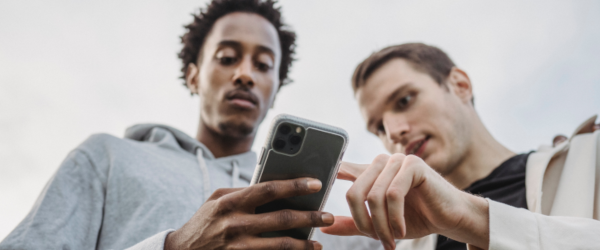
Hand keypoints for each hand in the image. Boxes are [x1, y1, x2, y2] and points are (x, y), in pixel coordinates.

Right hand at [165, 178, 332, 249]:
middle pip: (282, 219)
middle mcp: (235, 224)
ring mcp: (238, 247)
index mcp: (230, 202)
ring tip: (318, 243)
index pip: (268, 189)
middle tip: (329, 216)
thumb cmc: (204, 222)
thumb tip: (276, 185)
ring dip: (304, 244)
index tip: (316, 183)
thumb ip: (244, 192)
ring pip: (280, 245)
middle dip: (310, 217)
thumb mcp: (217, 200)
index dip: (295, 185)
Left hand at [323, 154, 488, 249]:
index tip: (316, 187)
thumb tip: (324, 226)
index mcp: (371, 172)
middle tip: (375, 239)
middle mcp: (381, 163)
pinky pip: (393, 194)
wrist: (450, 218)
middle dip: (363, 222)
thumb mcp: (380, 224)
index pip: (343, 171)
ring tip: (390, 240)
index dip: (330, 176)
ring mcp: (397, 161)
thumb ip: (353, 223)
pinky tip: (401, 231)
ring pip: (374, 196)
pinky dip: (394, 218)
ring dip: (381, 225)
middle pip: (355, 191)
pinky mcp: (413, 166)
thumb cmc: (416, 218)